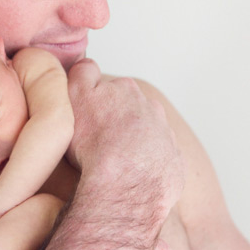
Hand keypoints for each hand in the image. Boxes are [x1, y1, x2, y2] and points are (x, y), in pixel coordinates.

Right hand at [66, 59, 184, 218]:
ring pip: (147, 136)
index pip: (109, 89)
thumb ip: (82, 73)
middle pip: (131, 112)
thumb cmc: (97, 143)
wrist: (127, 184)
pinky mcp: (174, 163)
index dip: (96, 104)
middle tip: (99, 143)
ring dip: (134, 145)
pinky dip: (147, 167)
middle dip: (118, 123)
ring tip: (114, 164)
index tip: (88, 118)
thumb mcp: (76, 96)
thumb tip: (88, 65)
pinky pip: (158, 161)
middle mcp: (152, 109)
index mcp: (128, 90)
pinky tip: (131, 178)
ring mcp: (166, 136)